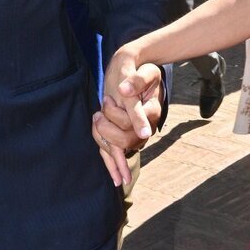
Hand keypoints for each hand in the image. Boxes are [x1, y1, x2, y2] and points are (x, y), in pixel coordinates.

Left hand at [95, 53, 161, 183]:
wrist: (137, 72)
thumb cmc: (139, 70)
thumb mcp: (144, 70)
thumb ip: (137, 79)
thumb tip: (124, 90)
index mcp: (152, 110)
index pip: (132, 121)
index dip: (117, 115)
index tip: (107, 99)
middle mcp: (146, 127)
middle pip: (124, 140)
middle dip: (106, 128)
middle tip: (99, 111)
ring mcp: (136, 133)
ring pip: (117, 148)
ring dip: (102, 137)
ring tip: (98, 117)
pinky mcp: (126, 134)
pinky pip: (120, 154)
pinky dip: (116, 166)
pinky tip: (118, 179)